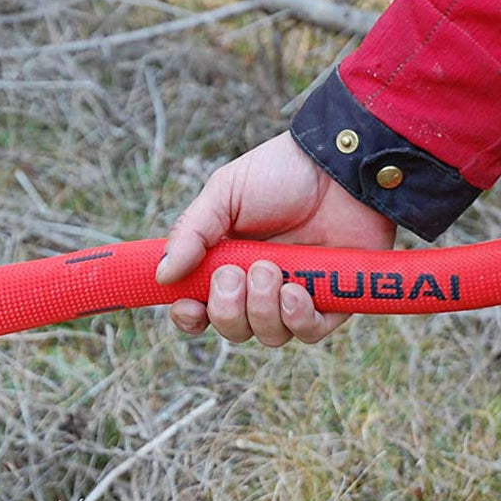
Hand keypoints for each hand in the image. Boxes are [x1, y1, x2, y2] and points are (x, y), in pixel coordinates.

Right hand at [155, 131, 395, 345]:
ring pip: (269, 336)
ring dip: (262, 309)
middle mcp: (260, 286)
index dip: (191, 317)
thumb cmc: (280, 173)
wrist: (338, 165)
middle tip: (237, 272)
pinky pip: (309, 333)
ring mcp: (297, 294)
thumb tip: (163, 275)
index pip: (201, 308)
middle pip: (233, 328)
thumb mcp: (224, 194)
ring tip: (271, 270)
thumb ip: (192, 233)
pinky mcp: (334, 300)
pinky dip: (297, 319)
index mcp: (228, 263)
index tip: (189, 306)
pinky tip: (295, 291)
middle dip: (228, 308)